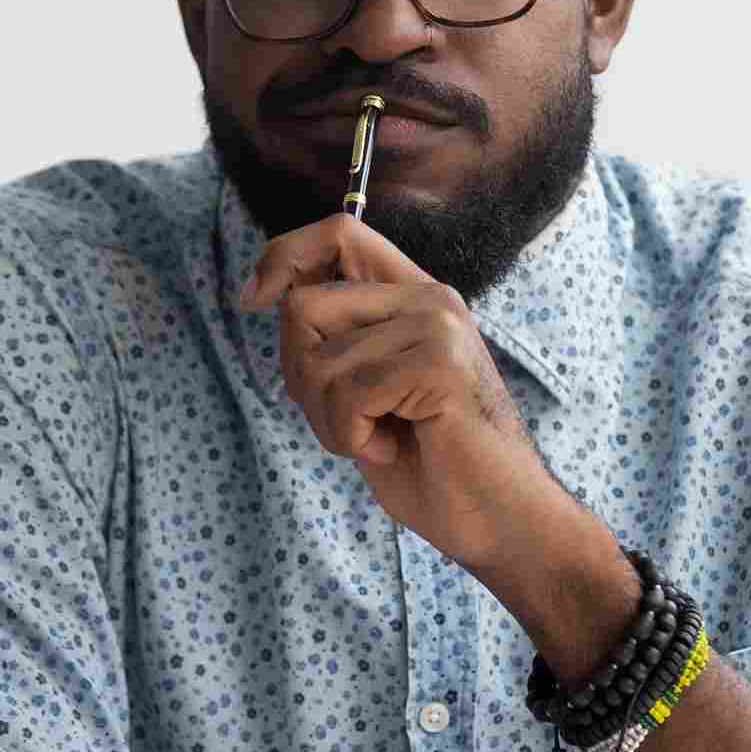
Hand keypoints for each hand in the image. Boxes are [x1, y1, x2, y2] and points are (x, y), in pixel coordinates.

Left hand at [239, 213, 562, 581]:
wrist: (499, 519)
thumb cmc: (430, 465)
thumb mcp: (366, 391)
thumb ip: (333, 339)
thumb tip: (267, 293)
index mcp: (414, 297)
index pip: (338, 232)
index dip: (283, 256)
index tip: (251, 300)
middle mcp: (429, 299)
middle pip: (304, 306)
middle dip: (299, 377)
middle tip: (347, 421)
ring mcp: (437, 326)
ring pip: (316, 359)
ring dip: (328, 419)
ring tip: (377, 438)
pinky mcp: (438, 363)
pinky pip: (346, 393)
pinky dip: (351, 436)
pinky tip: (391, 447)